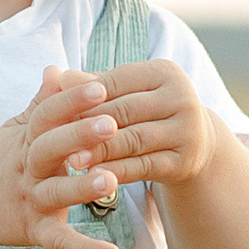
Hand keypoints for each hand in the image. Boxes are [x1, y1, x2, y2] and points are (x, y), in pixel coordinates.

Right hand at [0, 65, 137, 248]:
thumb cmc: (2, 160)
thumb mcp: (17, 128)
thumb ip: (41, 102)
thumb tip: (57, 67)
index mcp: (28, 139)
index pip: (48, 114)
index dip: (72, 100)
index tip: (100, 86)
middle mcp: (29, 167)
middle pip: (50, 147)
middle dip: (79, 135)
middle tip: (111, 124)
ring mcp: (31, 200)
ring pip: (55, 193)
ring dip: (81, 188)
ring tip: (110, 181)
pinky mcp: (35, 231)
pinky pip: (60, 242)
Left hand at [70, 58, 215, 200]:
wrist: (193, 143)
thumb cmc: (146, 111)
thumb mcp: (126, 93)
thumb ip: (92, 85)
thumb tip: (56, 76)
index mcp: (165, 72)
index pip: (117, 82)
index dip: (85, 97)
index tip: (55, 110)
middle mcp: (182, 97)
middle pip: (125, 111)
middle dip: (89, 125)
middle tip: (57, 139)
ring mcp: (188, 130)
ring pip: (134, 140)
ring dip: (100, 151)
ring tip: (72, 161)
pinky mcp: (186, 161)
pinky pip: (145, 166)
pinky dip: (118, 172)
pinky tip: (95, 177)